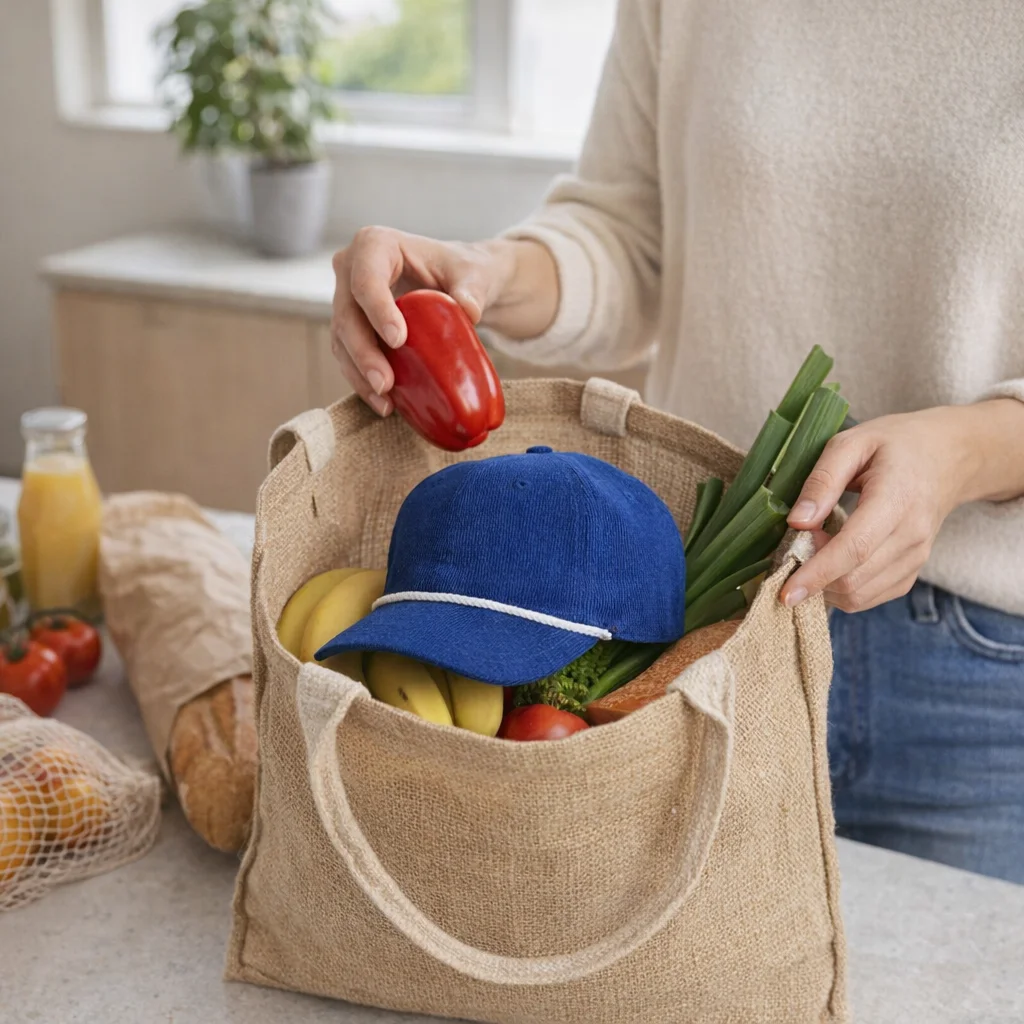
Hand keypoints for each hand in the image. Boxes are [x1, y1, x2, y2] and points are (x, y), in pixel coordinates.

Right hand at [330, 228, 557, 414]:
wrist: (457, 283)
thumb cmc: (463, 271)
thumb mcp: (474, 274)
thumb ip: (472, 288)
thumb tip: (470, 311)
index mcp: (375, 244)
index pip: (367, 279)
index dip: (377, 311)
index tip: (398, 340)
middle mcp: (351, 270)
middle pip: (347, 315)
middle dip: (364, 353)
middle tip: (385, 383)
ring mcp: (347, 300)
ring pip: (342, 341)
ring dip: (360, 375)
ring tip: (385, 401)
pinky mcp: (352, 328)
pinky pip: (349, 357)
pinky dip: (363, 381)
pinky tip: (385, 404)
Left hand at [780, 401, 1023, 611]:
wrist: (948, 458)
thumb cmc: (895, 445)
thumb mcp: (852, 443)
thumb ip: (822, 481)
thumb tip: (797, 522)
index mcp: (896, 499)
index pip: (854, 548)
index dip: (816, 574)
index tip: (784, 592)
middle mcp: (911, 536)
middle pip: (853, 579)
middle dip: (812, 577)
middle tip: (794, 547)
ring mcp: (916, 558)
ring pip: (859, 595)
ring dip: (823, 585)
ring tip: (813, 551)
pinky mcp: (912, 571)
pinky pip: (870, 597)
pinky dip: (841, 590)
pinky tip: (830, 563)